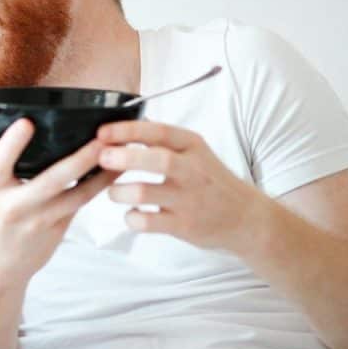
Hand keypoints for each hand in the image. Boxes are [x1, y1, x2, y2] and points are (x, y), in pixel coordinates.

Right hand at [0, 119, 118, 283]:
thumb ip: (7, 162)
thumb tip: (36, 126)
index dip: (12, 143)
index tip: (27, 123)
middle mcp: (14, 205)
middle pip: (52, 180)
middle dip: (82, 158)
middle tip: (103, 138)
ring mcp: (39, 220)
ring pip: (79, 195)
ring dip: (103, 173)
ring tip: (122, 152)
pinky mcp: (57, 231)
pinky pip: (82, 203)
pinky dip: (99, 184)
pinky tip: (115, 170)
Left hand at [97, 120, 267, 250]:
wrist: (246, 218)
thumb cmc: (211, 181)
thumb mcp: (194, 152)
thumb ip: (162, 140)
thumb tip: (124, 122)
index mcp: (192, 146)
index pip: (158, 131)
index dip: (127, 130)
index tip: (103, 132)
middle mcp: (192, 170)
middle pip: (155, 159)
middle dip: (123, 157)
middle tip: (101, 157)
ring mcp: (188, 199)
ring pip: (143, 192)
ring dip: (119, 191)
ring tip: (114, 192)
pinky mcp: (184, 226)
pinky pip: (146, 222)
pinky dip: (131, 218)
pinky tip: (132, 214)